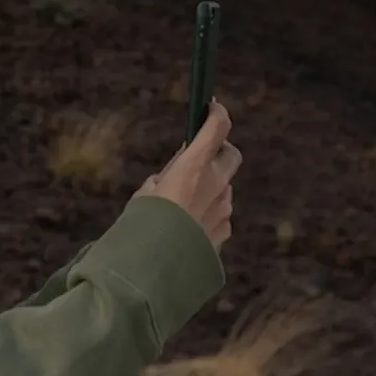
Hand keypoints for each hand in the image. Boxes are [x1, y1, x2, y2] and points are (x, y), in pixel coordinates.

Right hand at [137, 99, 239, 249]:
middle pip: (232, 154)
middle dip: (221, 151)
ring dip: (210, 187)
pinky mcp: (224, 229)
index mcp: (194, 166)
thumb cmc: (143, 225)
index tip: (211, 107)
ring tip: (183, 204)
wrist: (156, 268)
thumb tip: (176, 170)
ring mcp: (223, 207)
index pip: (218, 127)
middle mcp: (216, 183)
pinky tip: (188, 226)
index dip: (217, 113)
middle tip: (203, 155)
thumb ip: (167, 175)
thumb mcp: (147, 191)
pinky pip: (220, 213)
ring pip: (224, 187)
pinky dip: (208, 213)